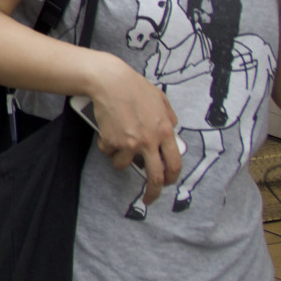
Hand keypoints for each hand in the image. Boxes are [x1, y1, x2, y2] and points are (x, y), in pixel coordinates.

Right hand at [85, 56, 182, 205]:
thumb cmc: (134, 87)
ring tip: (116, 144)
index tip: (167, 184)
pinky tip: (106, 131)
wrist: (110, 82)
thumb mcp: (160, 99)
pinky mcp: (111, 142)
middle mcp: (149, 141)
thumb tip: (172, 128)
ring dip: (119, 159)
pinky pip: (108, 152)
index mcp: (165, 131)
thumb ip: (169, 117)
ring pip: (124, 165)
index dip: (172, 178)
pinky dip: (106, 145)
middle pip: (155, 177)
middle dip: (152, 192)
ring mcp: (130, 143)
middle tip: (149, 198)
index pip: (174, 163)